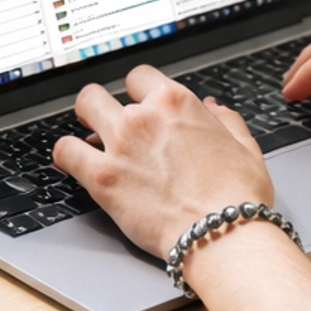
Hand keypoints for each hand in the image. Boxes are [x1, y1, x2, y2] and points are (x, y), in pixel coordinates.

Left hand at [54, 67, 272, 259]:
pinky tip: (71, 163)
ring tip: (87, 142)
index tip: (137, 105)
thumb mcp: (245, 147)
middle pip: (101, 92)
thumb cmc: (238, 195)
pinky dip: (65, 155)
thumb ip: (226, 121)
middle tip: (103, 123)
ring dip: (83, 125)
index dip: (136, 92)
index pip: (140, 77)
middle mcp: (144, 116)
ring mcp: (120, 144)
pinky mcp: (103, 177)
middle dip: (100, 106)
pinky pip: (66, 152)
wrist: (222, 233)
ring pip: (82, 111)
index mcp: (177, 103)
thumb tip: (213, 108)